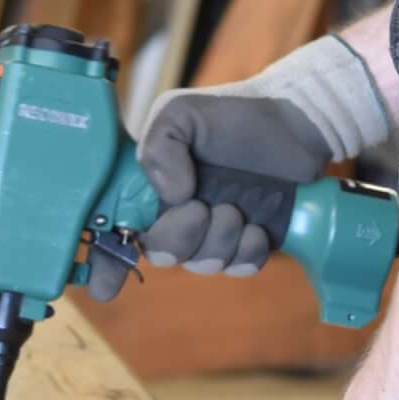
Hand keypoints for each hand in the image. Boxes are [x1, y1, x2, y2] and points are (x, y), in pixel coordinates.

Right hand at [124, 35, 390, 287]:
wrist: (294, 120)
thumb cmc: (231, 114)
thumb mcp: (180, 113)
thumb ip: (159, 147)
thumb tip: (171, 196)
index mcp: (150, 186)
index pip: (116, 229)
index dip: (105, 262)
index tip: (105, 285)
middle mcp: (175, 213)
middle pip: (159, 252)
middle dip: (179, 238)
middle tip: (201, 207)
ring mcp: (212, 231)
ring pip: (201, 263)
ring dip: (219, 240)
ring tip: (236, 209)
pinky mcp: (247, 242)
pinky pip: (238, 267)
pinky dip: (247, 252)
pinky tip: (257, 228)